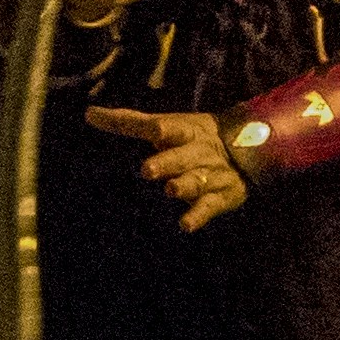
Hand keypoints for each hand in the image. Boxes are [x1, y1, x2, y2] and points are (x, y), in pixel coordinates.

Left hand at [87, 105, 253, 231]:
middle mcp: (197, 153)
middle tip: (148, 169)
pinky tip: (185, 225)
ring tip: (171, 189)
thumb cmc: (193, 137)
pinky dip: (197, 216)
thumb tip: (88, 114)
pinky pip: (207, 208)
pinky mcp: (219, 198)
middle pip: (181, 157)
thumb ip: (128, 121)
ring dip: (184, 186)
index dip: (163, 130)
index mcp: (185, 132)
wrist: (251, 149)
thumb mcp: (168, 123)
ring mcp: (209, 176)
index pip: (172, 128)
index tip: (153, 131)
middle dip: (167, 163)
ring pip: (196, 181)